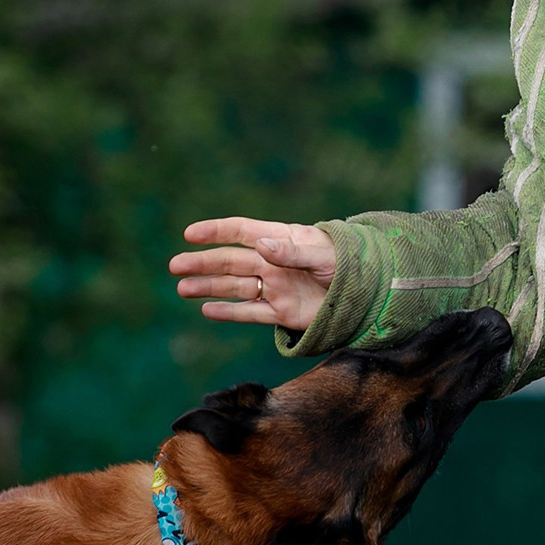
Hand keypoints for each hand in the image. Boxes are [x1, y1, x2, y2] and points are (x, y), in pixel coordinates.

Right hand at [168, 218, 336, 332]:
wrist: (370, 292)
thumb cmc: (349, 264)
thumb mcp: (324, 255)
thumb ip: (292, 252)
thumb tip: (260, 246)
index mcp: (281, 240)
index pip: (241, 232)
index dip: (215, 232)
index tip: (190, 234)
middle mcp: (272, 263)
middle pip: (230, 261)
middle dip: (202, 263)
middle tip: (174, 266)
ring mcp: (276, 288)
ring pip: (234, 287)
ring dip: (208, 287)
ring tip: (182, 289)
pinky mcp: (282, 313)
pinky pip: (250, 312)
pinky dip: (229, 311)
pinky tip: (207, 309)